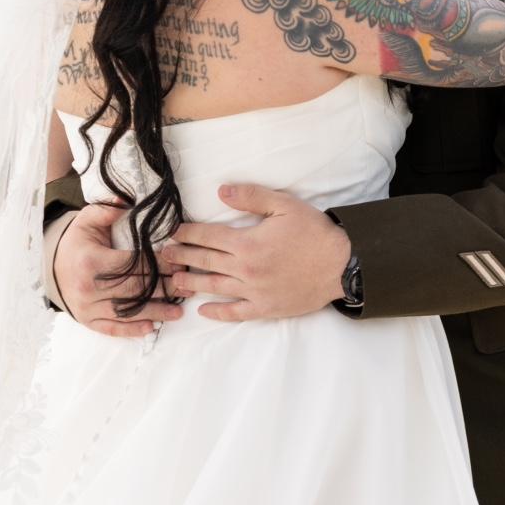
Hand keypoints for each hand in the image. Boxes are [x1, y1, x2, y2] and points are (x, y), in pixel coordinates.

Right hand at [53, 202, 183, 337]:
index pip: (133, 264)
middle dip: (164, 288)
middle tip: (186, 286)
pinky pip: (112, 329)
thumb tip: (127, 202)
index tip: (179, 263)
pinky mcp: (88, 321)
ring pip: (127, 313)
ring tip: (178, 312)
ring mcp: (88, 307)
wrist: (51, 267)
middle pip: (135, 290)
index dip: (158, 264)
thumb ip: (107, 210)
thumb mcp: (87, 220)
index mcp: (92, 261)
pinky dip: (132, 330)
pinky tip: (152, 327)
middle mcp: (89, 288)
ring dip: (156, 313)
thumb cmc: (76, 242)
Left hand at [160, 185, 352, 321]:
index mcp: (247, 243)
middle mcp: (245, 270)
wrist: (341, 265)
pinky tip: (203, 310)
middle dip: (182, 257)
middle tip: (163, 256)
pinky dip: (217, 312)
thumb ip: (251, 197)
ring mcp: (254, 292)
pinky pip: (236, 312)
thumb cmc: (313, 232)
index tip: (174, 233)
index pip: (209, 236)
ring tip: (173, 281)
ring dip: (191, 284)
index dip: (189, 233)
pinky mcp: (265, 308)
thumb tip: (220, 191)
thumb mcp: (284, 205)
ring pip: (215, 288)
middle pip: (206, 262)